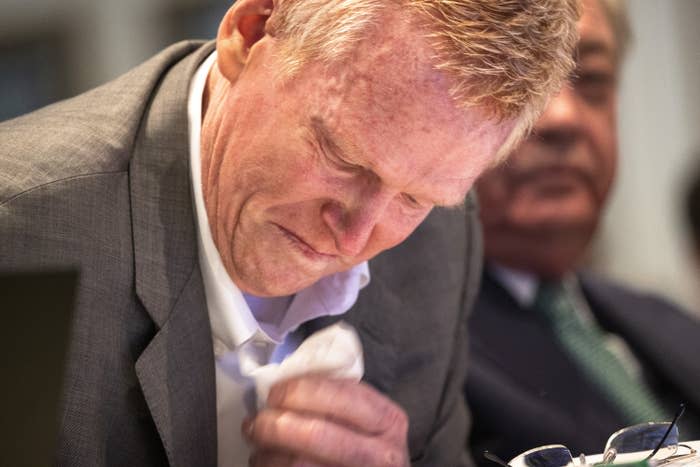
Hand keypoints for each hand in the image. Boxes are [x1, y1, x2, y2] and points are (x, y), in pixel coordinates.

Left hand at [243, 375, 409, 466]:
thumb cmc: (369, 445)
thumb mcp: (369, 418)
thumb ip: (339, 399)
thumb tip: (285, 385)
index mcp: (387, 420)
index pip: (339, 395)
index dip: (299, 390)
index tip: (276, 392)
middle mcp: (381, 453)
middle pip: (316, 433)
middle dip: (275, 423)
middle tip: (258, 420)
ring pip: (299, 464)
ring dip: (267, 451)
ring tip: (259, 442)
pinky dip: (270, 466)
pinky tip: (266, 460)